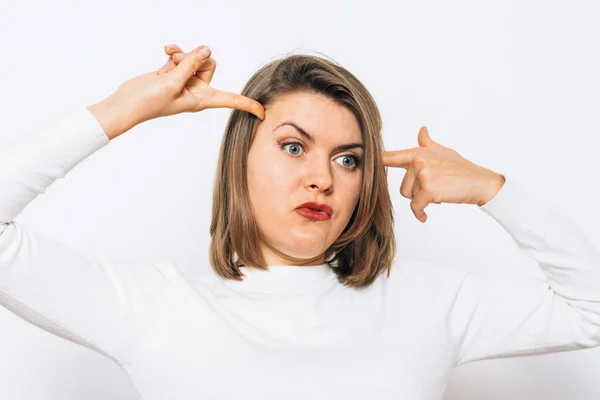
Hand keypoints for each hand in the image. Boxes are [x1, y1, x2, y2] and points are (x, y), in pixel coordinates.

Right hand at [112, 43, 264, 126]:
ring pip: (195, 58)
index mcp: (202, 99)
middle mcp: (197, 90)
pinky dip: (175, 52)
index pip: (231, 101)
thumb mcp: (172, 83)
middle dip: (195, 58)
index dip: (247, 106)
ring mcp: (185, 81)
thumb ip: (190, 65)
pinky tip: (166, 51)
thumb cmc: (149, 102)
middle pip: (210, 65)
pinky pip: (182, 56)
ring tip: (168, 58)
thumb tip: (206, 50)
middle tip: (178, 63)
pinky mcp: (174, 72)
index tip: (263, 112)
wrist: (127, 103)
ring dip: (183, 54)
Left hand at [382, 127, 504, 222]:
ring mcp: (423, 174)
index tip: (361, 157)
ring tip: (438, 192)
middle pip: (403, 187)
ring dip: (421, 200)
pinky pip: (416, 206)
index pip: (391, 156)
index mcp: (418, 152)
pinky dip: (420, 213)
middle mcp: (418, 161)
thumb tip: (422, 130)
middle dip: (417, 192)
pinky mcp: (428, 189)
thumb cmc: (461, 168)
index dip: (376, 158)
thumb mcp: (443, 152)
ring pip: (409, 196)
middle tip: (435, 186)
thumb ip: (427, 144)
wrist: (480, 182)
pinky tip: (426, 215)